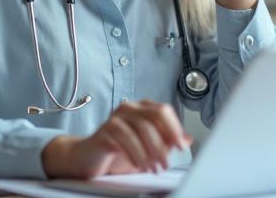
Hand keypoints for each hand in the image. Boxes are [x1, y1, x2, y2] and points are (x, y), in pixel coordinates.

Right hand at [42, 100, 191, 178]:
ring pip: (141, 128)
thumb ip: (166, 141)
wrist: (87, 157)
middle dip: (163, 142)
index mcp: (142, 108)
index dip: (175, 128)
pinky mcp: (105, 129)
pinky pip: (125, 138)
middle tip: (166, 162)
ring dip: (150, 152)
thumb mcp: (148, 147)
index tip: (181, 146)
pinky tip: (138, 165)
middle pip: (154, 117)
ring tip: (152, 168)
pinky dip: (135, 153)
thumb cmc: (119, 150)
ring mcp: (116, 116)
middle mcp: (129, 107)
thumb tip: (187, 139)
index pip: (164, 111)